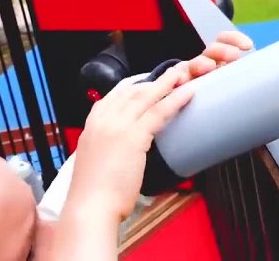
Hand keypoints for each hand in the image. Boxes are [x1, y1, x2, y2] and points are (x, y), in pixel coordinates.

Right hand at [65, 31, 252, 221]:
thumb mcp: (97, 157)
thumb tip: (126, 142)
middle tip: (175, 71)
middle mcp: (103, 118)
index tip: (150, 78)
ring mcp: (117, 125)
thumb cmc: (95, 191)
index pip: (117, 93)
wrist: (89, 206)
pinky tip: (188, 93)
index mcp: (93, 122)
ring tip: (185, 73)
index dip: (137, 83)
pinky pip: (159, 112)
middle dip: (156, 79)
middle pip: (134, 89)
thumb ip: (110, 142)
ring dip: (169, 81)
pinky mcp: (133, 136)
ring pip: (148, 96)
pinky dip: (176, 100)